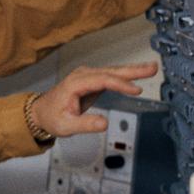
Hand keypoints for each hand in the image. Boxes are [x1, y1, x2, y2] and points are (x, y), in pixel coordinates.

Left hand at [29, 63, 157, 138]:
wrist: (40, 112)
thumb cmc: (51, 117)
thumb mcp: (66, 126)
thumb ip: (85, 124)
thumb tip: (104, 123)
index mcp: (75, 83)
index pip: (102, 80)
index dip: (121, 84)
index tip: (136, 90)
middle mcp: (82, 75)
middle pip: (111, 71)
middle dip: (133, 70)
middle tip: (152, 68)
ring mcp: (87, 76)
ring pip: (113, 72)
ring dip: (133, 71)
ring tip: (151, 69)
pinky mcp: (91, 81)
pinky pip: (111, 77)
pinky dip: (125, 76)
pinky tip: (138, 75)